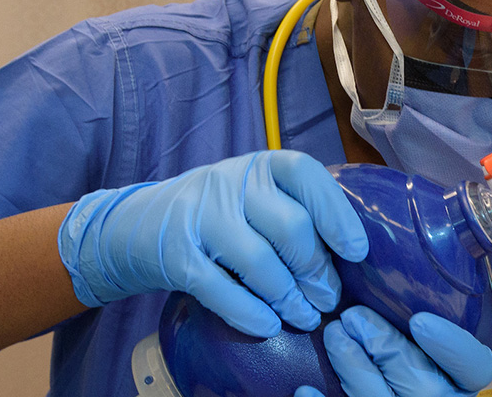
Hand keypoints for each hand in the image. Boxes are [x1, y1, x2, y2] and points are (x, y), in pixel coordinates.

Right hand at [57, 150, 367, 336]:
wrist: (134, 227)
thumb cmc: (218, 216)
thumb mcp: (254, 197)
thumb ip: (294, 210)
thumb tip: (348, 255)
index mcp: (259, 165)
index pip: (305, 174)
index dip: (337, 213)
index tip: (356, 252)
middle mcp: (228, 183)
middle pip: (289, 226)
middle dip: (316, 269)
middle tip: (329, 298)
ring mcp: (198, 217)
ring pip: (258, 260)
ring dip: (289, 297)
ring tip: (306, 317)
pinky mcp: (174, 255)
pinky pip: (219, 288)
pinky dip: (249, 311)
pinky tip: (269, 326)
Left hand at [294, 307, 491, 396]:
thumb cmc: (422, 371)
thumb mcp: (440, 354)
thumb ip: (432, 332)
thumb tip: (408, 281)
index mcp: (463, 384)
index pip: (474, 368)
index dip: (450, 345)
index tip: (419, 320)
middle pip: (418, 379)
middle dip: (381, 344)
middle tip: (353, 315)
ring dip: (350, 364)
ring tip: (334, 334)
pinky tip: (305, 388)